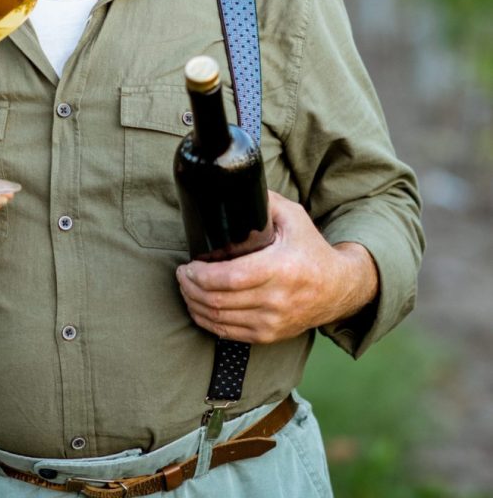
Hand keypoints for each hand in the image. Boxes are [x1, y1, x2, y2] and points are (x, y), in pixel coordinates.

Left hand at [175, 191, 377, 343]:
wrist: (339, 288)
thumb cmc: (311, 248)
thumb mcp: (293, 217)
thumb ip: (264, 201)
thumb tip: (231, 185)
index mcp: (282, 268)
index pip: (230, 278)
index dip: (200, 275)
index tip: (187, 265)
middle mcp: (277, 299)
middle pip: (219, 301)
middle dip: (190, 288)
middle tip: (181, 274)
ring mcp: (273, 322)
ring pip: (219, 320)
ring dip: (195, 304)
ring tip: (186, 288)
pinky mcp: (270, 336)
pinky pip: (228, 334)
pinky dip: (208, 321)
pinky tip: (199, 307)